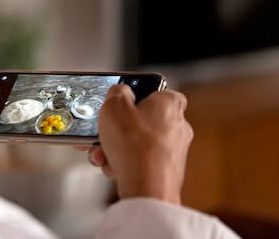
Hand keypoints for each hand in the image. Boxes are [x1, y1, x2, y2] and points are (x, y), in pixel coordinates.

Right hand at [79, 85, 192, 205]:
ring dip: (115, 146)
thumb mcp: (114, 105)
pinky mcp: (166, 171)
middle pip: (141, 120)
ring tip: (102, 152)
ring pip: (137, 142)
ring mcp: (173, 151)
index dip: (141, 93)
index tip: (124, 98)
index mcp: (169, 104)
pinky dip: (124, 163)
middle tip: (102, 129)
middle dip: (117, 127)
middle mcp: (177, 127)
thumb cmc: (135, 146)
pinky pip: (140, 161)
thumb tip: (119, 92)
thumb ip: (116, 92)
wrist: (147, 188)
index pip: (160, 91)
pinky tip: (112, 166)